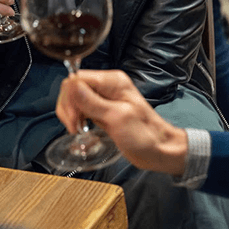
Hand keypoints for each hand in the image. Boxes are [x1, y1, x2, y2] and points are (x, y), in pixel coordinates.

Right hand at [57, 69, 187, 175]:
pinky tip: (81, 128)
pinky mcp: (102, 109)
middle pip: (73, 88)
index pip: (78, 79)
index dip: (71, 98)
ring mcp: (104, 97)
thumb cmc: (145, 135)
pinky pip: (80, 108)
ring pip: (74, 98)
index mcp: (112, 81)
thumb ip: (93, 102)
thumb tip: (72, 87)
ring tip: (77, 129)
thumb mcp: (117, 118)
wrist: (158, 150)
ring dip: (71, 114)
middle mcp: (107, 85)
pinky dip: (76, 118)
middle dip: (69, 107)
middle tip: (74, 127)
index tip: (74, 119)